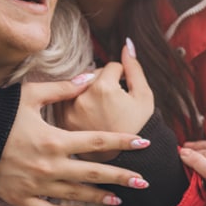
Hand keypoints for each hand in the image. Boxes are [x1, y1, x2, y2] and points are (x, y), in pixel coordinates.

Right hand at [0, 77, 150, 205]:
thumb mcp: (29, 95)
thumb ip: (62, 88)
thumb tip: (89, 77)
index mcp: (55, 140)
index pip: (98, 141)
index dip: (123, 142)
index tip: (144, 143)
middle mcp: (50, 166)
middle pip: (94, 174)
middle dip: (122, 178)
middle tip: (144, 183)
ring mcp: (36, 186)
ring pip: (76, 196)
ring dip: (100, 198)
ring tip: (120, 200)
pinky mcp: (22, 198)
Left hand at [57, 39, 153, 160]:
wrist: (125, 160)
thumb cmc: (138, 127)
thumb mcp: (144, 96)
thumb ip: (134, 68)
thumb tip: (127, 44)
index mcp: (102, 88)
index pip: (111, 67)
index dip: (122, 76)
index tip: (124, 90)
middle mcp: (81, 97)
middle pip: (92, 74)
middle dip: (104, 82)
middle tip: (114, 101)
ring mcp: (69, 110)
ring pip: (78, 86)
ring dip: (88, 90)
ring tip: (101, 107)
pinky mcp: (62, 121)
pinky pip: (67, 100)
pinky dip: (76, 102)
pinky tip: (89, 113)